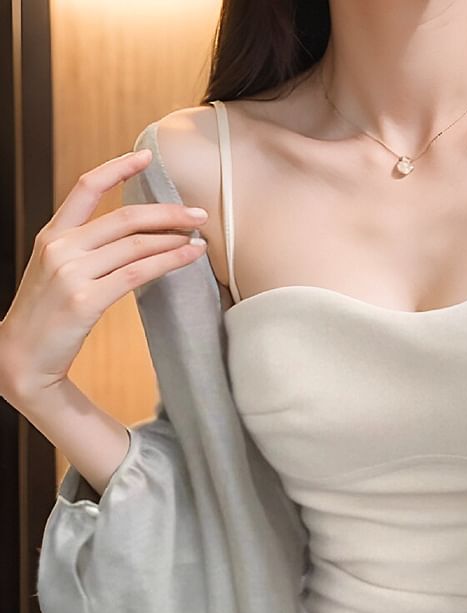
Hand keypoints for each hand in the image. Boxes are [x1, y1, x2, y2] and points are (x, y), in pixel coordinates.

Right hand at [0, 146, 208, 400]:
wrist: (22, 358)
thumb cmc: (46, 318)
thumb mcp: (55, 272)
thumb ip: (82, 250)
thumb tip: (129, 237)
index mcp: (52, 235)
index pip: (86, 188)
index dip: (117, 167)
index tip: (146, 156)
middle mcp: (61, 247)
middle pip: (124, 217)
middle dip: (167, 213)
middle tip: (198, 215)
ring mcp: (72, 273)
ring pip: (135, 245)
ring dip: (173, 240)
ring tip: (199, 240)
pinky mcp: (86, 300)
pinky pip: (137, 273)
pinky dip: (168, 262)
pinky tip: (188, 257)